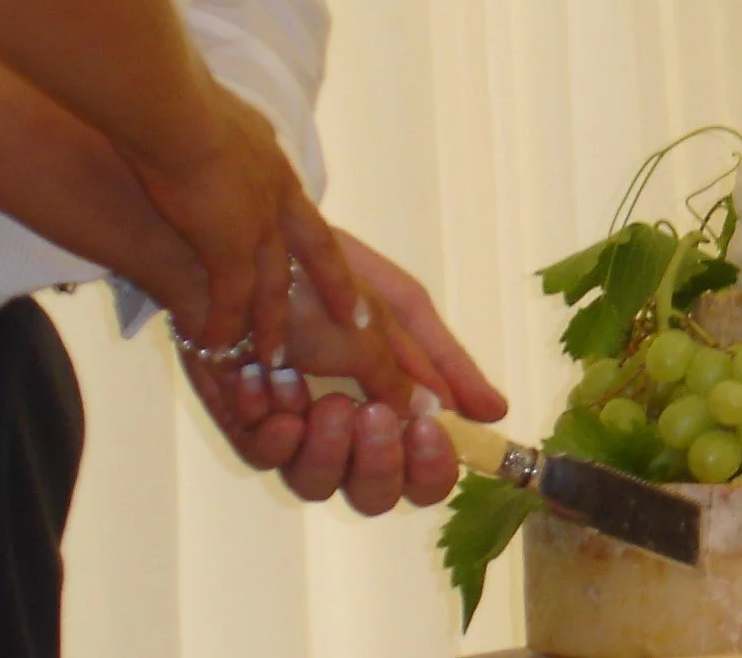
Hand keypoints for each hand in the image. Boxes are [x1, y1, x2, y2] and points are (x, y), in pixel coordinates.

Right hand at [131, 79, 364, 362]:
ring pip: (273, 288)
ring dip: (271, 326)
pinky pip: (229, 302)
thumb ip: (222, 133)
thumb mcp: (218, 115)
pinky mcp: (227, 249)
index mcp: (273, 163)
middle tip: (359, 325)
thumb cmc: (178, 101)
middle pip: (315, 253)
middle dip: (337, 290)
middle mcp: (276, 196)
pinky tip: (213, 347)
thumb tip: (212, 127)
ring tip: (274, 360)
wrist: (171, 110)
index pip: (307, 213)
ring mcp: (257, 225)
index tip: (345, 271)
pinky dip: (222, 327)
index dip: (328, 246)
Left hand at [182, 230, 507, 512]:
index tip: (428, 430)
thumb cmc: (330, 276)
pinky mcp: (246, 424)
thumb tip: (494, 412)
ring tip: (322, 399)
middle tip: (371, 415)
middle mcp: (345, 436)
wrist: (256, 245)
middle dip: (378, 464)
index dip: (431, 469)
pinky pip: (262, 453)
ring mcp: (294, 435)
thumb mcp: (398, 309)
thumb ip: (441, 363)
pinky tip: (273, 382)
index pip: (423, 474)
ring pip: (315, 485)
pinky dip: (272, 422)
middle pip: (374, 496)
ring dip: (324, 446)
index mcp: (392, 411)